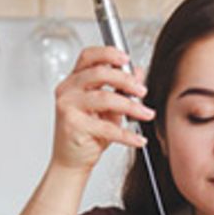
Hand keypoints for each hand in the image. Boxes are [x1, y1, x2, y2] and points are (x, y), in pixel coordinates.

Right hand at [50, 46, 155, 172]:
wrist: (72, 162)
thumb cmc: (88, 134)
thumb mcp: (108, 108)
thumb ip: (121, 89)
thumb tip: (138, 72)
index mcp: (74, 81)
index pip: (88, 57)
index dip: (108, 53)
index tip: (127, 59)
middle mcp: (68, 91)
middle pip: (99, 73)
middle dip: (126, 80)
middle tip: (142, 91)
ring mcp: (68, 107)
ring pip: (105, 98)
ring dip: (131, 106)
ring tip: (146, 114)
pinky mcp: (74, 126)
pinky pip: (107, 127)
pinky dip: (127, 135)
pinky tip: (138, 139)